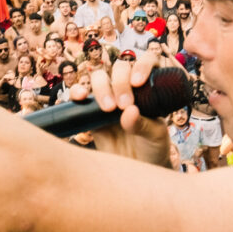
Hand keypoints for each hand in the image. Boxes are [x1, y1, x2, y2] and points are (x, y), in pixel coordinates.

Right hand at [85, 48, 173, 167]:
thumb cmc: (153, 149)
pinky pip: (80, 96)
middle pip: (120, 68)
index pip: (147, 62)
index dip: (142, 65)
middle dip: (120, 82)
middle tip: (124, 105)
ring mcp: (110, 98)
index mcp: (150, 88)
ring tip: (108, 108)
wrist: (138, 169)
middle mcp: (129, 89)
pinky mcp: (92, 113)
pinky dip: (77, 92)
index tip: (138, 83)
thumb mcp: (155, 136)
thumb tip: (129, 110)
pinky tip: (80, 97)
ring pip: (100, 77)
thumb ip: (143, 124)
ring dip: (101, 87)